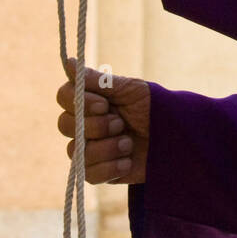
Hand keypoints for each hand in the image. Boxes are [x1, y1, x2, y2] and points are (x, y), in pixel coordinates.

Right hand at [57, 59, 149, 184]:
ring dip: (107, 147)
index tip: (104, 104)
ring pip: (76, 151)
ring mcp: (87, 148)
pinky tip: (127, 161)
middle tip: (121, 123)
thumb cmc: (150, 106)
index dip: (80, 102)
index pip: (63, 96)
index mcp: (88, 99)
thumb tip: (68, 63)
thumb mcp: (128, 89)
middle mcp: (82, 123)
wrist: (172, 136)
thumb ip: (98, 80)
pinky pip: (88, 174)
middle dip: (96, 126)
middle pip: (64, 124)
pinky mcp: (96, 172)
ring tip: (128, 142)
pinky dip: (110, 167)